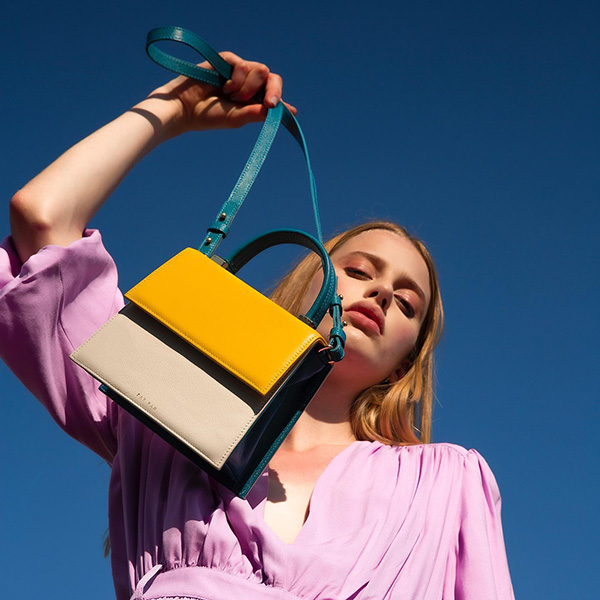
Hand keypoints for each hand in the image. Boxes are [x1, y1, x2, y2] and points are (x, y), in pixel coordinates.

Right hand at [151, 51, 297, 133]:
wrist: (186, 107)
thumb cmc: (209, 116)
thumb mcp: (237, 118)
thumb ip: (257, 113)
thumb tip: (280, 111)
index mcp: (253, 99)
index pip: (273, 97)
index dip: (283, 102)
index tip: (292, 111)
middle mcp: (249, 84)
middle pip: (272, 78)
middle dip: (274, 91)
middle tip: (269, 104)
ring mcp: (240, 72)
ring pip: (261, 71)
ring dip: (248, 88)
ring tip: (231, 96)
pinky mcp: (229, 60)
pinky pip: (244, 65)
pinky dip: (238, 80)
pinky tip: (226, 88)